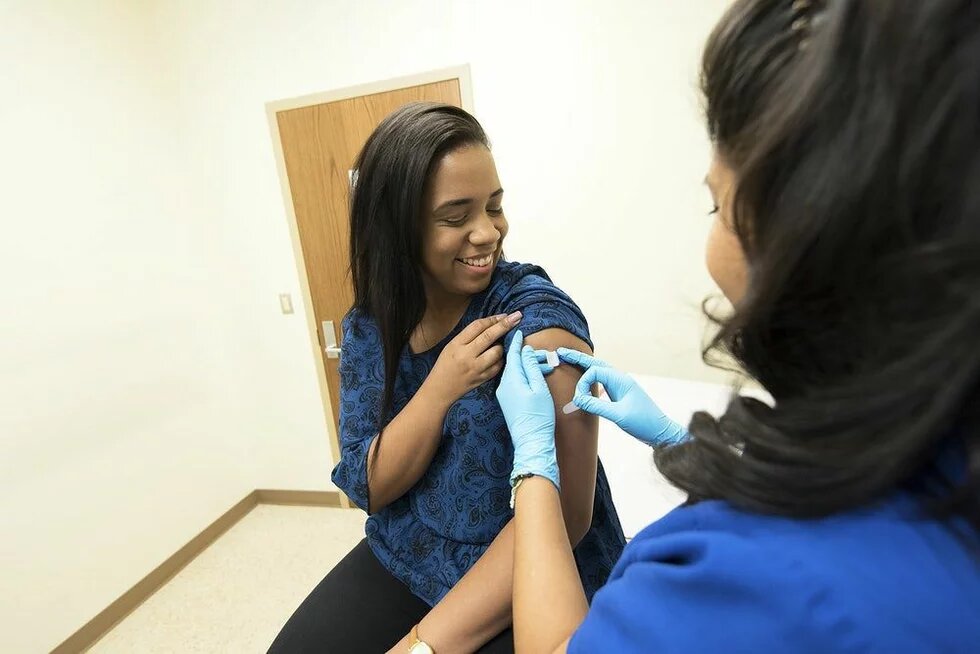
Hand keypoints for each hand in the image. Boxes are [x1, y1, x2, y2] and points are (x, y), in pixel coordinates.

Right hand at [425, 312, 522, 403]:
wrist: (440, 389)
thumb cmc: (445, 364)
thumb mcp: (451, 346)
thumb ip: (469, 336)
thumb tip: (493, 324)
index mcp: (457, 344)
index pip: (477, 326)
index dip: (492, 319)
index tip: (504, 315)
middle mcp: (467, 356)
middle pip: (489, 336)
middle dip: (505, 324)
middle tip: (517, 316)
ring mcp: (476, 369)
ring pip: (497, 352)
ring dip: (502, 345)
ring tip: (499, 344)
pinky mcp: (483, 379)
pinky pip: (498, 365)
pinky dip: (500, 359)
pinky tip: (497, 357)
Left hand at [496, 330, 559, 488]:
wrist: (531, 442)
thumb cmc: (538, 416)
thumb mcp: (538, 388)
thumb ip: (531, 367)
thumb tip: (525, 351)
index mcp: (511, 379)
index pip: (513, 354)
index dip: (517, 342)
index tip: (518, 329)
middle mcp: (504, 385)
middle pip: (513, 363)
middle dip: (525, 355)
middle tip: (539, 352)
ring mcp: (504, 394)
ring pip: (514, 372)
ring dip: (526, 366)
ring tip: (542, 365)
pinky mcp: (507, 401)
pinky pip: (514, 382)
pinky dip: (523, 376)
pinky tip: (533, 376)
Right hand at [557, 348, 688, 446]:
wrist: (660, 432)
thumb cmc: (643, 422)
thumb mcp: (618, 415)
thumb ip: (596, 406)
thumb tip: (578, 399)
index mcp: (621, 380)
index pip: (594, 372)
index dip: (582, 384)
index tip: (579, 399)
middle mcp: (620, 379)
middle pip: (595, 364)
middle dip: (578, 358)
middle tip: (560, 352)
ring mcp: (620, 386)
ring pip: (598, 371)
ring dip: (584, 366)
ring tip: (568, 360)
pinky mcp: (620, 395)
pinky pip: (602, 382)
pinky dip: (590, 378)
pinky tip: (584, 379)